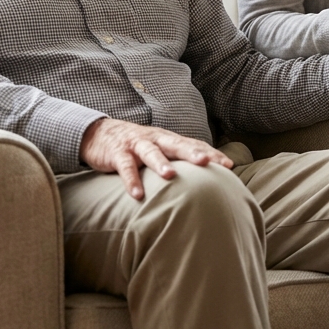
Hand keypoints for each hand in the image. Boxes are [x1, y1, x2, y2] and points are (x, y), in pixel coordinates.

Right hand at [79, 118, 232, 198]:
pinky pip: (125, 168)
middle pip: (176, 144)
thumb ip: (179, 160)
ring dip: (160, 163)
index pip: (194, 145)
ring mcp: (136, 145)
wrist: (100, 133)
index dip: (211, 154)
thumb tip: (206, 179)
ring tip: (170, 176)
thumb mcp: (160, 148)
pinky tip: (137, 195)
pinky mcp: (117, 153)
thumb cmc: (138, 145)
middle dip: (192, 153)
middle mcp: (156, 139)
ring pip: (151, 152)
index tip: (229, 166)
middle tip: (206, 163)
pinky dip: (131, 180)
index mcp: (169, 139)